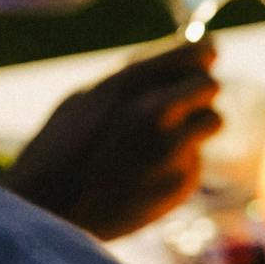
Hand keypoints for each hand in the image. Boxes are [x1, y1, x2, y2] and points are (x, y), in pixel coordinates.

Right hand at [2, 41, 220, 239]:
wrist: (51, 213)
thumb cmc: (63, 149)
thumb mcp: (86, 98)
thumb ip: (135, 76)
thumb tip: (182, 50)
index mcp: (127, 85)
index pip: (193, 55)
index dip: (203, 54)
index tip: (207, 55)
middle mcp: (155, 113)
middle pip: (210, 85)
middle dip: (199, 90)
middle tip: (185, 100)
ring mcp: (173, 150)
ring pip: (213, 121)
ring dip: (196, 125)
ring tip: (160, 139)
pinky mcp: (183, 181)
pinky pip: (197, 159)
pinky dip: (180, 162)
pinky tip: (147, 174)